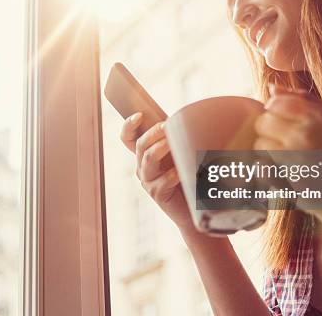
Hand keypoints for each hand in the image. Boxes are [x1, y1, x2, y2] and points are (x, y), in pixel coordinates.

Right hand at [120, 112, 196, 232]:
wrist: (193, 206)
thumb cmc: (187, 176)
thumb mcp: (179, 154)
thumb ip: (175, 139)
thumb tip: (183, 120)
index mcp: (144, 155)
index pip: (128, 138)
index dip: (129, 126)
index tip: (139, 115)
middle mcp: (142, 166)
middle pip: (141, 145)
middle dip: (153, 133)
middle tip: (167, 125)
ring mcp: (148, 180)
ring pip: (149, 159)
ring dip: (161, 148)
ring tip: (174, 144)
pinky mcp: (157, 194)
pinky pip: (162, 181)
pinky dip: (172, 175)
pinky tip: (181, 172)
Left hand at [253, 85, 321, 220]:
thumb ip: (304, 99)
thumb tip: (271, 87)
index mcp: (317, 115)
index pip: (275, 102)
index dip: (274, 112)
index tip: (283, 124)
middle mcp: (306, 132)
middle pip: (263, 122)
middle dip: (268, 131)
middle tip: (283, 143)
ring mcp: (296, 157)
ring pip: (260, 145)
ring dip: (268, 153)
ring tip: (287, 160)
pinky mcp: (288, 178)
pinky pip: (261, 167)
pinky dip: (267, 171)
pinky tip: (283, 174)